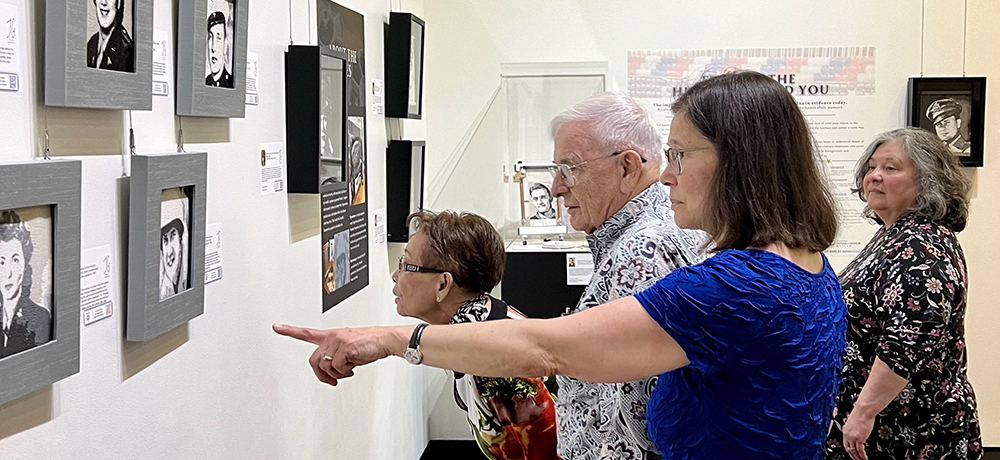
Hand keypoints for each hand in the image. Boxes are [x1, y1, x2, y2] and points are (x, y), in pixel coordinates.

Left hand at [272, 324, 394, 385]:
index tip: (276, 327)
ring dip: (336, 373)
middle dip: (321, 374)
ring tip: (348, 370)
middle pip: (313, 359)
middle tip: (332, 379)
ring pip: (325, 365)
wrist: (386, 339)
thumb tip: (331, 371)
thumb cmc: (371, 344)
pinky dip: (345, 372)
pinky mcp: (345, 347)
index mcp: (331, 334)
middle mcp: (332, 336)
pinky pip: (337, 368)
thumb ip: (336, 356)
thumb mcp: (350, 349)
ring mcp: (338, 341)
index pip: (306, 332)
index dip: (290, 331)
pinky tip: (353, 367)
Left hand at [842, 411, 874, 459]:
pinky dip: (863, 455)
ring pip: (855, 451)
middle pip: (849, 449)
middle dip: (853, 456)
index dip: (849, 450)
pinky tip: (865, 458)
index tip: (852, 454)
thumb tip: (856, 432)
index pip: (845, 444)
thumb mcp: (852, 422)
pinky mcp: (860, 438)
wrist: (864, 411)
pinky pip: (861, 450)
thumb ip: (853, 429)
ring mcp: (853, 437)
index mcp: (845, 431)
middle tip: (856, 459)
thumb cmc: (860, 414)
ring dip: (858, 457)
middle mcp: (847, 435)